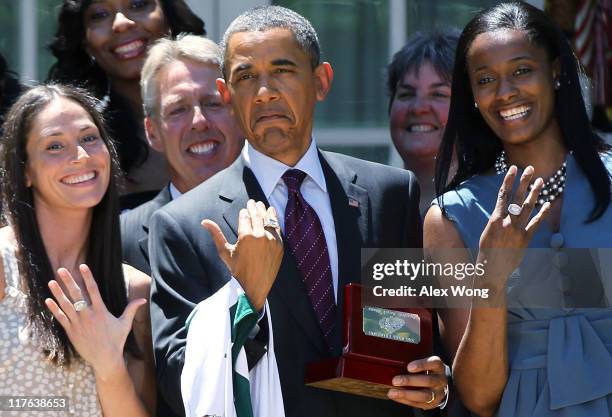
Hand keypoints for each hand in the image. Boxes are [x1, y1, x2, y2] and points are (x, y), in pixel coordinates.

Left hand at [45, 264, 145, 379]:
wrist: (105, 359)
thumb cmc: (116, 340)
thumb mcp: (125, 324)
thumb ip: (132, 309)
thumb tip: (143, 299)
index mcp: (101, 311)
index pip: (93, 290)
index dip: (88, 277)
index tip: (83, 266)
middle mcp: (88, 315)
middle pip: (76, 294)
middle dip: (68, 281)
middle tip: (61, 269)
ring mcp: (78, 323)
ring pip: (66, 305)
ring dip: (58, 293)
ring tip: (51, 282)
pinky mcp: (71, 332)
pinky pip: (61, 318)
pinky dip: (54, 309)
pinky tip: (48, 301)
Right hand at [202, 199, 282, 309]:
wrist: (255, 287)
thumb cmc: (237, 270)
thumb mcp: (225, 252)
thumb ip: (216, 235)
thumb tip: (204, 221)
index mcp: (246, 237)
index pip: (245, 217)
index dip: (244, 213)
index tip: (244, 210)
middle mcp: (260, 236)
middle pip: (257, 216)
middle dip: (254, 207)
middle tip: (253, 201)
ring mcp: (272, 241)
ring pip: (268, 220)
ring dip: (265, 210)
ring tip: (262, 205)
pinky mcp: (280, 246)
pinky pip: (277, 229)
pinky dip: (274, 220)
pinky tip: (272, 214)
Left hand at [387, 356, 448, 409]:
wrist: (438, 384)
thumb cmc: (426, 370)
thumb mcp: (424, 362)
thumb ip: (412, 359)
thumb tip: (393, 361)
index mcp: (438, 367)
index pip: (434, 363)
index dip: (422, 365)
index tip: (409, 367)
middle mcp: (441, 380)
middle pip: (428, 381)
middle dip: (410, 381)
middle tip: (395, 381)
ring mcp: (438, 393)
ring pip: (425, 395)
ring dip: (407, 394)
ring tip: (393, 392)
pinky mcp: (432, 403)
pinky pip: (419, 404)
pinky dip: (406, 400)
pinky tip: (396, 397)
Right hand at [478, 165, 550, 291]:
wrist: (492, 268)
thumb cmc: (486, 250)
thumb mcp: (488, 231)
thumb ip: (497, 220)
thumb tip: (504, 211)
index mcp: (495, 219)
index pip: (502, 195)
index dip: (508, 181)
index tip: (513, 169)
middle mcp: (507, 222)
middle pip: (517, 197)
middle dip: (524, 182)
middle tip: (530, 168)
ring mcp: (518, 230)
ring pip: (528, 207)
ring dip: (535, 193)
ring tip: (541, 181)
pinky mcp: (526, 238)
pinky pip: (535, 223)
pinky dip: (542, 213)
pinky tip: (547, 203)